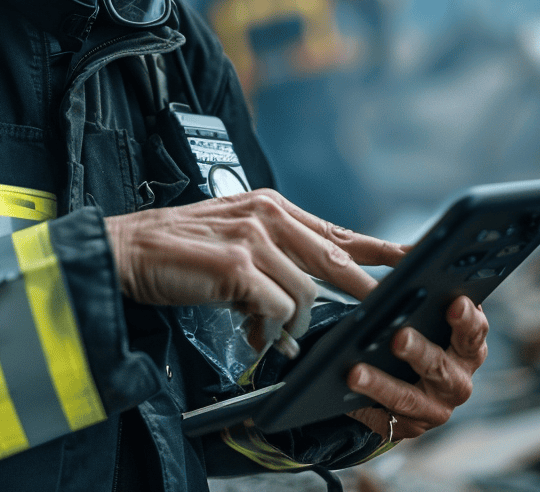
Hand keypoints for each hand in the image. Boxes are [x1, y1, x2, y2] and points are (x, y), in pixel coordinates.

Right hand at [104, 189, 404, 347]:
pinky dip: (268, 328)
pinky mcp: (237, 264)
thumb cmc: (179, 251)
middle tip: (382, 316)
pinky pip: (276, 307)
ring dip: (291, 323)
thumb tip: (306, 299)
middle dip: (363, 292)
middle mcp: (266, 214)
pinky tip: (252, 332)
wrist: (128, 250)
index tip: (411, 257)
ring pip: (304, 292)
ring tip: (266, 332)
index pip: (334, 231)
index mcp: (269, 206)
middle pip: (333, 258)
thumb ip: (273, 260)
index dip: (376, 248)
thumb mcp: (235, 241)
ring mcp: (253, 236)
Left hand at [347, 295, 488, 440]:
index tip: (455, 302)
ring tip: (355, 371)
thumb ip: (412, 286)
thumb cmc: (411, 324)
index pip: (474, 331)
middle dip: (420, 351)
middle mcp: (458, 381)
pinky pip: (386, 419)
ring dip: (382, 384)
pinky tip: (344, 393)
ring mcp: (436, 408)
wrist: (394, 369)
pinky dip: (364, 406)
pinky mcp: (410, 426)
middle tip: (399, 337)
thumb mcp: (416, 304)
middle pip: (441, 367)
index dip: (467, 318)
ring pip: (409, 398)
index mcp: (467, 346)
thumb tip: (398, 268)